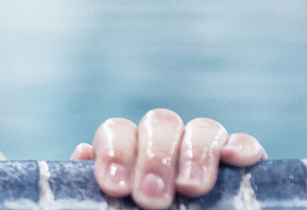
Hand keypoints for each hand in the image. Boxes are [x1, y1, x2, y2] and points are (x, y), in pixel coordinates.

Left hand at [70, 109, 265, 209]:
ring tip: (190, 188)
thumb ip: (92, 188)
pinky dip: (239, 145)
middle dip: (155, 158)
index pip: (117, 131)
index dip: (115, 153)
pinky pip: (241, 142)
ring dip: (195, 153)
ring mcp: (202, 150)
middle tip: (152, 199)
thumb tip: (83, 152)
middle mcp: (163, 143)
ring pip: (202, 127)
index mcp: (127, 152)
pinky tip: (233, 159)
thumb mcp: (111, 208)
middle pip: (159, 123)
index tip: (116, 188)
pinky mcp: (239, 164)